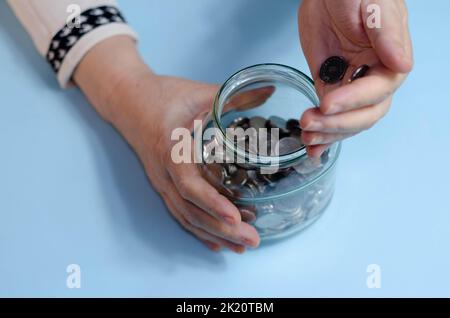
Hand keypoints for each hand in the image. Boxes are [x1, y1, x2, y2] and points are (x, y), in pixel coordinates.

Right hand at [74, 36, 260, 252]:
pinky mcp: (162, 184)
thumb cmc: (160, 95)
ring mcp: (161, 181)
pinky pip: (179, 212)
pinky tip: (216, 242)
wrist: (126, 99)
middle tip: (252, 241)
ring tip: (241, 247)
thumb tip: (271, 89)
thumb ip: (234, 93)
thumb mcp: (198, 92)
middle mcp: (163, 173)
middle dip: (221, 229)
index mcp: (170, 149)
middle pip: (190, 210)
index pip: (189, 184)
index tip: (234, 217)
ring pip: (185, 216)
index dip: (212, 202)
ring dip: (213, 234)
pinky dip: (198, 229)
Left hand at [298, 0, 412, 156]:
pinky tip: (312, 147)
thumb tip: (402, 64)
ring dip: (328, 133)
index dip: (353, 101)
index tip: (328, 103)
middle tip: (310, 123)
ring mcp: (351, 87)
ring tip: (306, 136)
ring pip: (347, 121)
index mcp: (390, 60)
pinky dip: (322, 134)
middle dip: (337, 123)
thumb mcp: (371, 4)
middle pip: (365, 114)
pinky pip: (330, 116)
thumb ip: (385, 32)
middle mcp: (373, 79)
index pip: (377, 91)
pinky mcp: (331, 88)